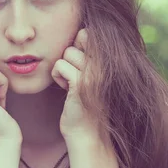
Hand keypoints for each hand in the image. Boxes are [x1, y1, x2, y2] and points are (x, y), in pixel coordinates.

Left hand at [51, 29, 107, 144]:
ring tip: (71, 84)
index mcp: (110, 60)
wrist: (88, 134)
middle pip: (76, 42)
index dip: (78, 45)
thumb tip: (81, 33)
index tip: (78, 65)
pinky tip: (65, 89)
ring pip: (67, 53)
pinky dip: (57, 76)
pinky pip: (59, 66)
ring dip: (63, 69)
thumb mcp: (91, 75)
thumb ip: (89, 56)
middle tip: (74, 76)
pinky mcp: (82, 84)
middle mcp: (106, 64)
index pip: (88, 34)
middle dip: (69, 58)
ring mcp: (95, 73)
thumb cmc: (86, 103)